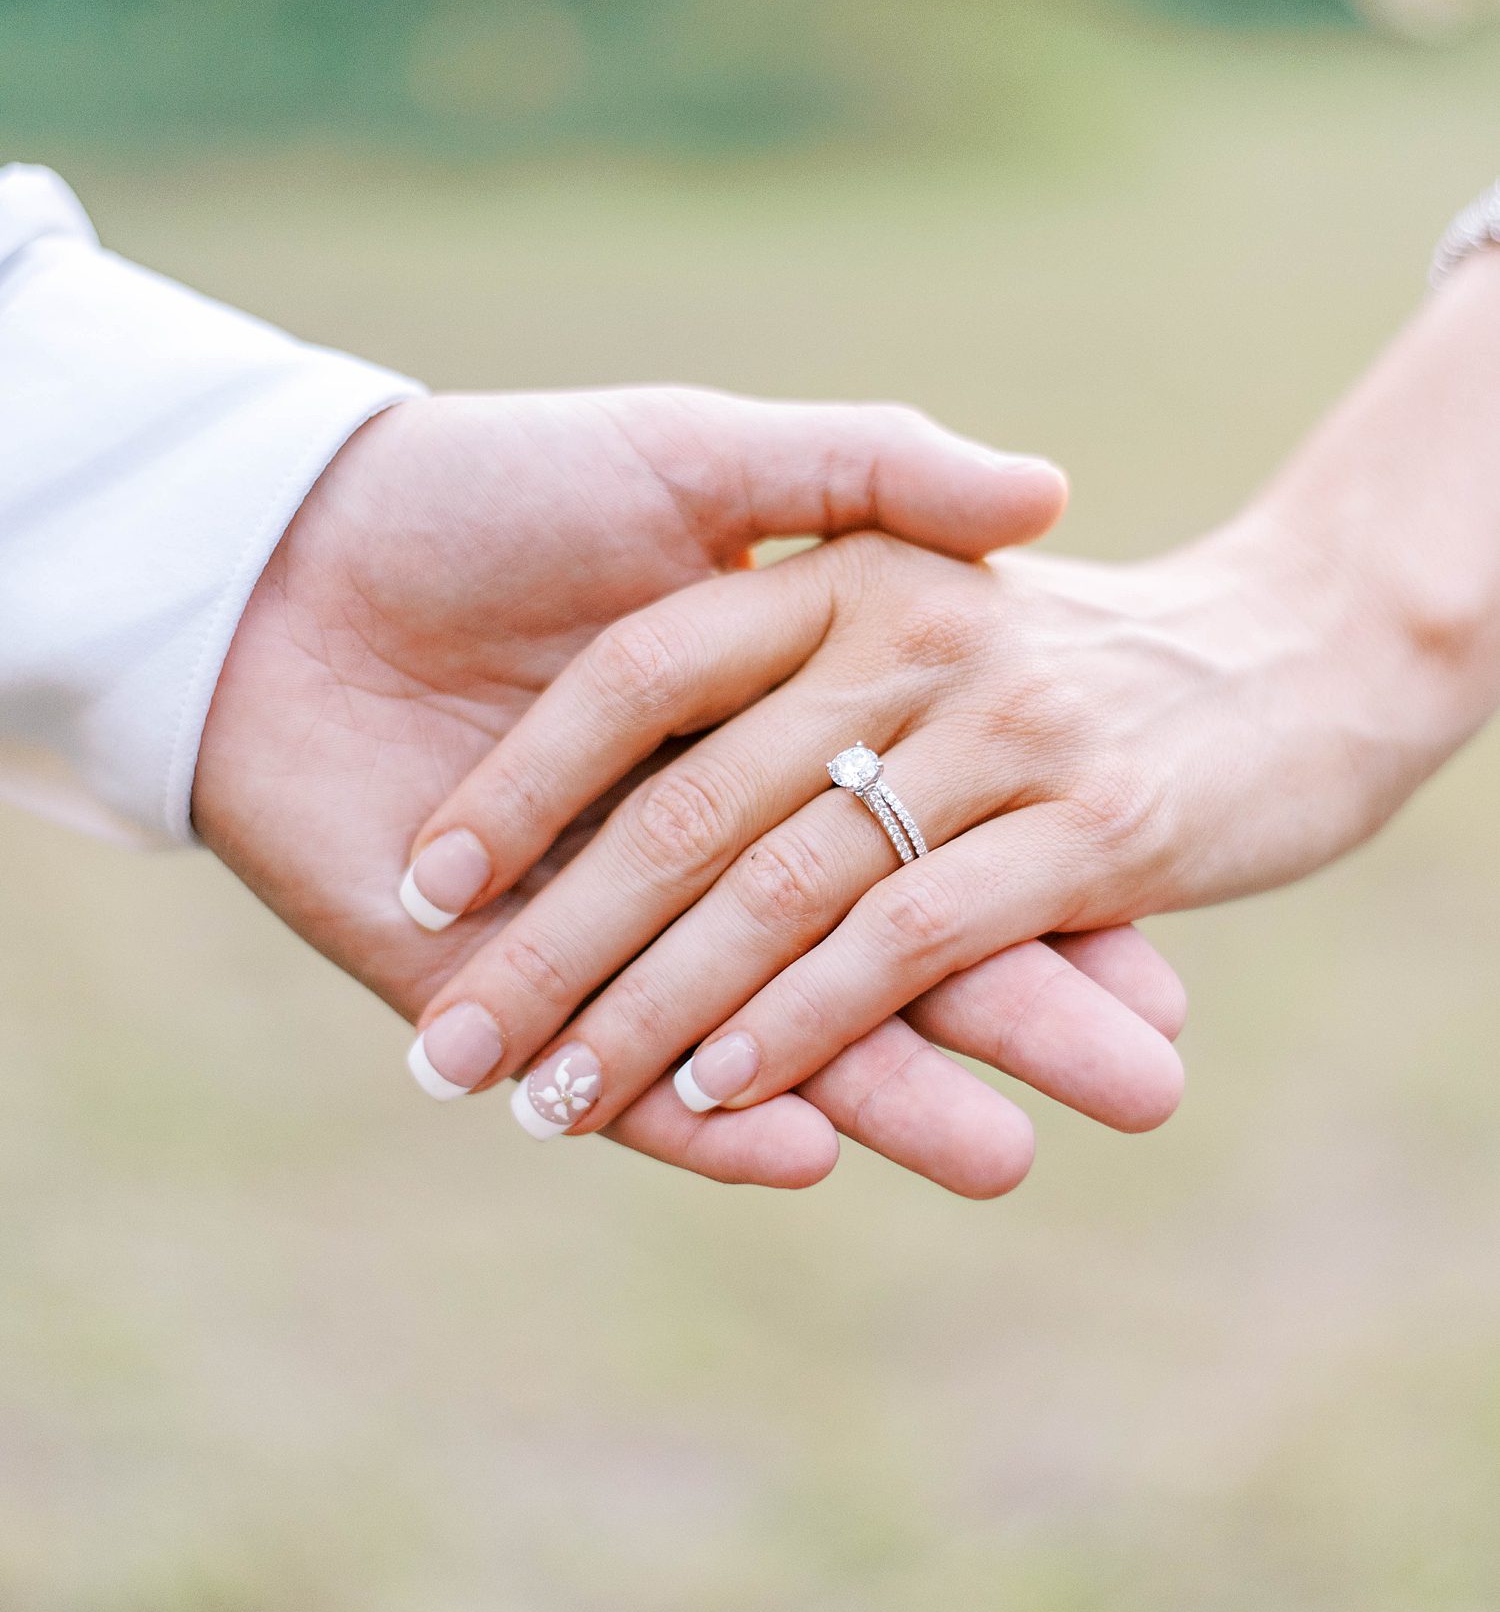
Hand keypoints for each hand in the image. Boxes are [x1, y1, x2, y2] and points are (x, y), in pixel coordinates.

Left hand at [194, 385, 1183, 1191]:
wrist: (278, 560)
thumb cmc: (492, 483)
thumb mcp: (696, 452)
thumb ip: (861, 465)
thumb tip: (1046, 493)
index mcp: (789, 692)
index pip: (939, 803)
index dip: (1035, 859)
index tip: (1156, 934)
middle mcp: (731, 800)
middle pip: (881, 920)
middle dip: (1003, 1012)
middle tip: (1145, 1090)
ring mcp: (633, 897)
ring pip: (777, 998)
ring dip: (877, 1087)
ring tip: (1008, 1159)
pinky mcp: (530, 968)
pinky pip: (642, 1056)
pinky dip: (713, 1112)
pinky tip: (798, 1158)